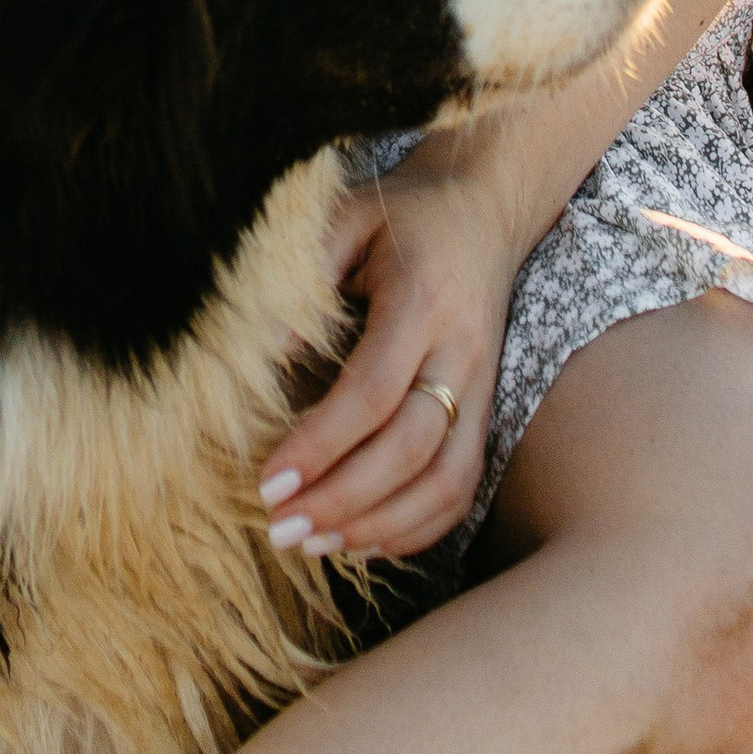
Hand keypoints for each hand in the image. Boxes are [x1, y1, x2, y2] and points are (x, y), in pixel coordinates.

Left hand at [255, 147, 525, 561]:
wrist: (484, 208)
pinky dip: (419, 526)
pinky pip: (464, 487)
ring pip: (447, 481)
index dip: (320, 444)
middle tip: (280, 529)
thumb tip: (265, 344)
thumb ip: (305, 271)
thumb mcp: (345, 217)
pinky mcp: (488, 412)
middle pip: (411, 449)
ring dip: (380, 525)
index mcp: (422, 303)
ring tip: (314, 545)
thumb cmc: (401, 215)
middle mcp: (462, 354)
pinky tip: (364, 540)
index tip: (268, 481)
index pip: (372, 392)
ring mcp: (483, 389)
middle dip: (343, 500)